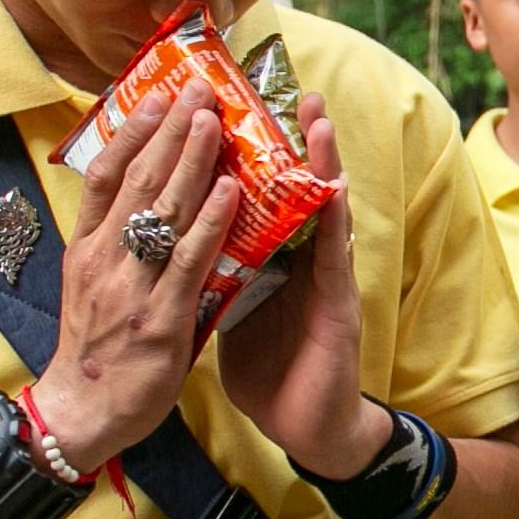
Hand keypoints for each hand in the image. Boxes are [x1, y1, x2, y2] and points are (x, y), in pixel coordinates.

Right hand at [31, 86, 234, 467]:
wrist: (82, 414)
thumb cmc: (96, 348)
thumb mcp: (91, 286)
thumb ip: (113, 244)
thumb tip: (140, 198)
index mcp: (86, 248)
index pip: (105, 174)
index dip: (132, 131)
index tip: (155, 93)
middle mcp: (104, 260)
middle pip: (137, 180)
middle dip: (170, 129)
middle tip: (197, 87)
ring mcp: (132, 288)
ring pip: (163, 211)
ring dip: (192, 161)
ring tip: (215, 120)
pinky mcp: (160, 320)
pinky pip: (188, 262)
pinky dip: (208, 223)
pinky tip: (229, 191)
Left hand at [217, 89, 389, 478]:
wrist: (304, 429)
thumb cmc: (271, 374)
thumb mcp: (229, 313)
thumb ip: (216, 276)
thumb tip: (182, 245)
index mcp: (267, 261)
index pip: (257, 198)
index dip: (251, 157)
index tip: (239, 110)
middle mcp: (298, 261)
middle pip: (293, 191)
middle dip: (292, 141)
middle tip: (291, 89)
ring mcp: (321, 279)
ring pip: (320, 209)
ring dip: (322, 163)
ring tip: (318, 118)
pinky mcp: (336, 305)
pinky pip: (333, 254)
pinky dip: (334, 216)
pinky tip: (335, 184)